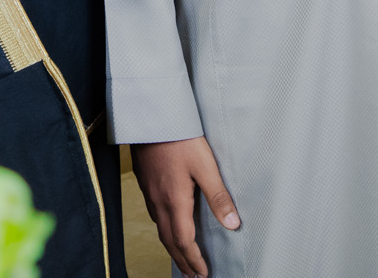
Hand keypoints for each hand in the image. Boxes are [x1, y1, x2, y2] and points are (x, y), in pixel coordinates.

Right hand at [132, 138, 240, 277]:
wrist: (150, 116)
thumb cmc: (179, 138)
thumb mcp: (205, 166)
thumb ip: (218, 196)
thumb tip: (233, 225)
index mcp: (175, 201)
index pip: (184, 241)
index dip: (193, 260)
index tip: (203, 273)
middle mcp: (159, 200)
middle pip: (169, 240)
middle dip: (181, 260)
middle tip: (192, 275)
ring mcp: (149, 191)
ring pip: (160, 228)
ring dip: (171, 246)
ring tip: (181, 256)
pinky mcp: (145, 181)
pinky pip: (153, 214)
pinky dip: (163, 228)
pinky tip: (168, 224)